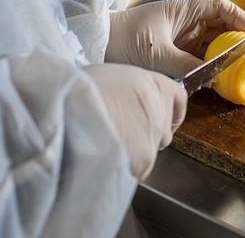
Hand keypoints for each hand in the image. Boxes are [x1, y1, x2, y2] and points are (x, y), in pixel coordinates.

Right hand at [84, 63, 187, 180]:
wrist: (66, 110)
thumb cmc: (78, 90)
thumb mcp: (110, 77)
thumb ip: (130, 91)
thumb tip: (130, 102)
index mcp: (153, 83)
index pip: (178, 97)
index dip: (172, 110)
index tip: (166, 118)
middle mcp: (159, 107)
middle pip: (164, 128)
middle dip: (147, 134)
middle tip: (122, 133)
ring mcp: (154, 133)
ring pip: (152, 149)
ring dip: (137, 151)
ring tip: (108, 145)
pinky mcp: (145, 157)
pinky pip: (139, 167)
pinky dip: (125, 167)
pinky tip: (105, 157)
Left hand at [105, 0, 244, 77]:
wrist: (100, 45)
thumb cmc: (126, 39)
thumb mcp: (158, 55)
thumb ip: (188, 64)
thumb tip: (214, 77)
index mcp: (185, 10)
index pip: (222, 7)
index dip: (241, 18)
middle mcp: (188, 21)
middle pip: (223, 25)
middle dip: (240, 38)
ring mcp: (183, 37)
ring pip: (215, 42)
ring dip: (228, 53)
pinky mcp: (177, 52)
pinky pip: (202, 56)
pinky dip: (213, 64)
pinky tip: (222, 75)